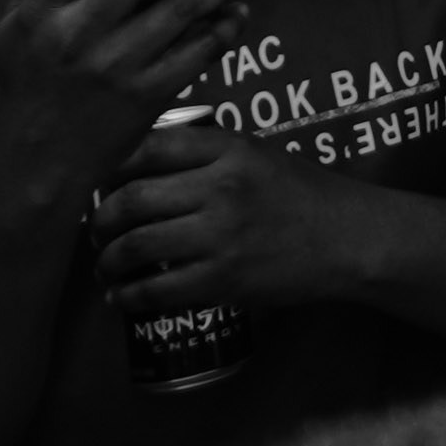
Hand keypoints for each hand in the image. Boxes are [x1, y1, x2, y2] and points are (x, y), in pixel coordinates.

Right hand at [0, 0, 242, 188]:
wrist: (40, 162)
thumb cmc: (29, 83)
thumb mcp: (15, 26)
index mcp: (42, 14)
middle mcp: (78, 37)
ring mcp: (115, 68)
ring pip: (178, 11)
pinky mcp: (147, 96)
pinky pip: (198, 53)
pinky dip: (225, 30)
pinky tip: (236, 15)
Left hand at [91, 118, 357, 314]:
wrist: (349, 239)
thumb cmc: (302, 194)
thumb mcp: (259, 155)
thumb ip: (207, 155)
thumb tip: (139, 163)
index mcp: (230, 150)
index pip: (151, 147)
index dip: (112, 166)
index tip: (100, 183)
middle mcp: (222, 188)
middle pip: (132, 200)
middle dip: (100, 221)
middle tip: (95, 232)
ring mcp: (221, 236)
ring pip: (136, 247)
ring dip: (107, 262)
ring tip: (105, 268)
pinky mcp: (223, 280)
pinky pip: (156, 290)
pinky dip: (127, 297)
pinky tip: (121, 298)